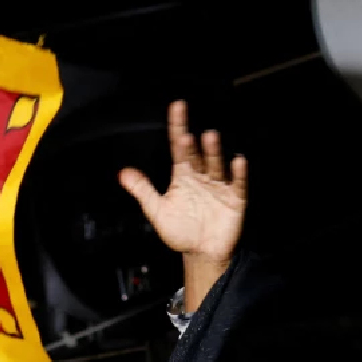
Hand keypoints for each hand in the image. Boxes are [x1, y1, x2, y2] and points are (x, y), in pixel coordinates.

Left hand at [119, 101, 246, 304]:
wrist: (200, 253)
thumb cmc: (180, 231)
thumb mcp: (157, 210)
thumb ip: (142, 190)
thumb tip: (123, 173)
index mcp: (183, 176)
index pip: (179, 147)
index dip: (178, 127)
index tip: (177, 107)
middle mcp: (202, 176)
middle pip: (198, 155)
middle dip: (193, 145)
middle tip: (188, 134)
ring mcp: (219, 186)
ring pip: (216, 165)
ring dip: (213, 152)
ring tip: (209, 138)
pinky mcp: (234, 199)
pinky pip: (237, 184)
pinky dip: (238, 174)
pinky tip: (238, 162)